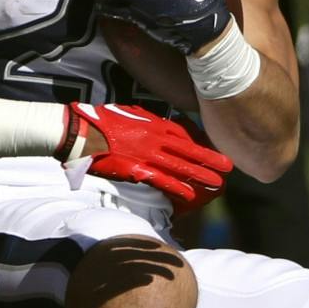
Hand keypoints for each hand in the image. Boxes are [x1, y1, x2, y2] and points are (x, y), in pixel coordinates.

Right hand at [66, 101, 232, 210]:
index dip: (200, 143)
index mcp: (152, 123)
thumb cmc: (99, 121)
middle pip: (188, 149)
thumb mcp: (127, 113)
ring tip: (218, 183)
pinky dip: (176, 187)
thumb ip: (144, 119)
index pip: (183, 134)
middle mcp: (153, 138)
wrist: (80, 132)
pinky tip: (190, 195)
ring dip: (200, 175)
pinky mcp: (134, 169)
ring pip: (179, 166)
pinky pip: (160, 180)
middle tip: (228, 167)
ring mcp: (145, 154)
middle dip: (209, 158)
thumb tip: (156, 122)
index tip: (214, 150)